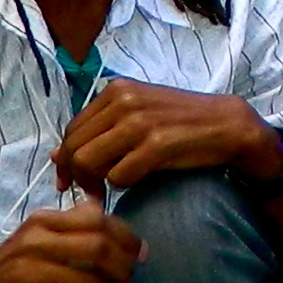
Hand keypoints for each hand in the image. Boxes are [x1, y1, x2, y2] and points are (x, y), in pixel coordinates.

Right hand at [0, 200, 140, 282]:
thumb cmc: (7, 275)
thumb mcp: (37, 243)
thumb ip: (70, 234)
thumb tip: (115, 234)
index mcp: (45, 221)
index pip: (99, 218)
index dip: (127, 237)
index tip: (138, 256)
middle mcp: (38, 237)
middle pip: (100, 246)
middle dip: (122, 271)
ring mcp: (30, 265)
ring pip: (89, 277)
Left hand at [62, 76, 275, 190]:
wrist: (227, 125)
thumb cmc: (181, 122)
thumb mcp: (137, 115)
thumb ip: (100, 130)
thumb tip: (56, 155)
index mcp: (116, 90)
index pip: (72, 130)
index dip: (66, 160)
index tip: (70, 181)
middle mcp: (123, 101)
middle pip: (74, 148)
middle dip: (76, 176)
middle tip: (90, 192)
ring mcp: (139, 122)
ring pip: (88, 163)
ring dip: (95, 184)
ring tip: (108, 190)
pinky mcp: (156, 145)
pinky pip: (118, 177)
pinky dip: (122, 186)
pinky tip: (136, 181)